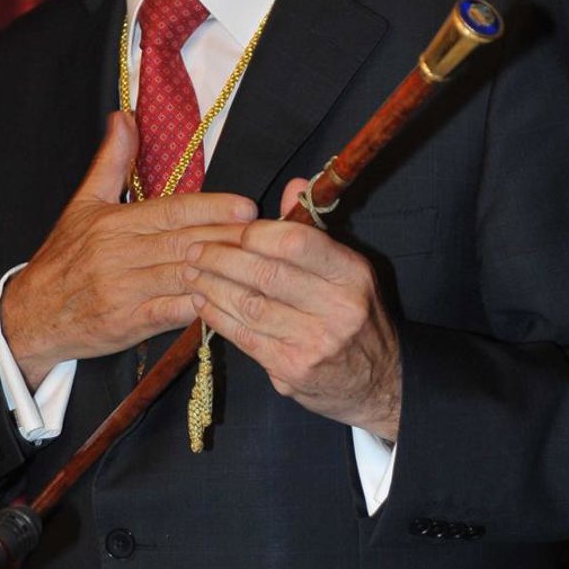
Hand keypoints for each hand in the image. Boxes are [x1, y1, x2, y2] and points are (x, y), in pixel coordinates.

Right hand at [0, 112, 256, 389]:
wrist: (30, 315)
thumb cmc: (64, 258)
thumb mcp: (83, 205)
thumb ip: (110, 162)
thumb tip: (124, 115)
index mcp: (113, 222)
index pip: (171, 211)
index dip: (211, 209)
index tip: (246, 206)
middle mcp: (119, 254)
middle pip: (185, 243)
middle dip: (229, 240)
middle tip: (269, 236)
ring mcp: (122, 290)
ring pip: (182, 277)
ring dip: (222, 273)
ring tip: (257, 267)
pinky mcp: (125, 324)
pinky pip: (169, 313)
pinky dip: (197, 308)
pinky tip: (225, 302)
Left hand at [183, 176, 401, 441]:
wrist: (378, 382)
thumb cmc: (356, 316)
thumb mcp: (347, 270)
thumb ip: (315, 231)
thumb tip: (293, 185)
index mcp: (352, 274)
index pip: (297, 243)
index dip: (257, 233)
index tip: (232, 229)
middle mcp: (338, 309)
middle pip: (266, 275)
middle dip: (221, 258)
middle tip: (193, 248)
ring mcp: (315, 344)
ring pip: (249, 306)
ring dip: (211, 286)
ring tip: (190, 271)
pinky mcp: (292, 371)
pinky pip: (245, 337)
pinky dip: (217, 317)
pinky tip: (202, 302)